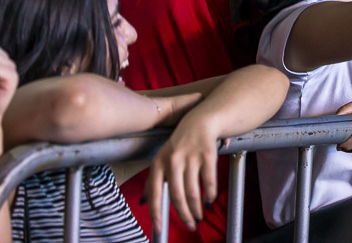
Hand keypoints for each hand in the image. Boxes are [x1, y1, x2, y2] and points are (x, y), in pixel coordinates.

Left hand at [144, 113, 219, 232]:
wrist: (200, 122)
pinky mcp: (207, 155)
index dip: (156, 213)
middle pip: (176, 196)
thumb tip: (142, 202)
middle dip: (183, 215)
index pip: (153, 192)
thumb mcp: (161, 159)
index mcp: (158, 162)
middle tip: (190, 226)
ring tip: (199, 216)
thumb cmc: (179, 144)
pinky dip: (210, 195)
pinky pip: (209, 181)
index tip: (159, 228)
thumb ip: (152, 180)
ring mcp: (190, 157)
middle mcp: (172, 160)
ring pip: (192, 192)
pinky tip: (209, 200)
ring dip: (196, 209)